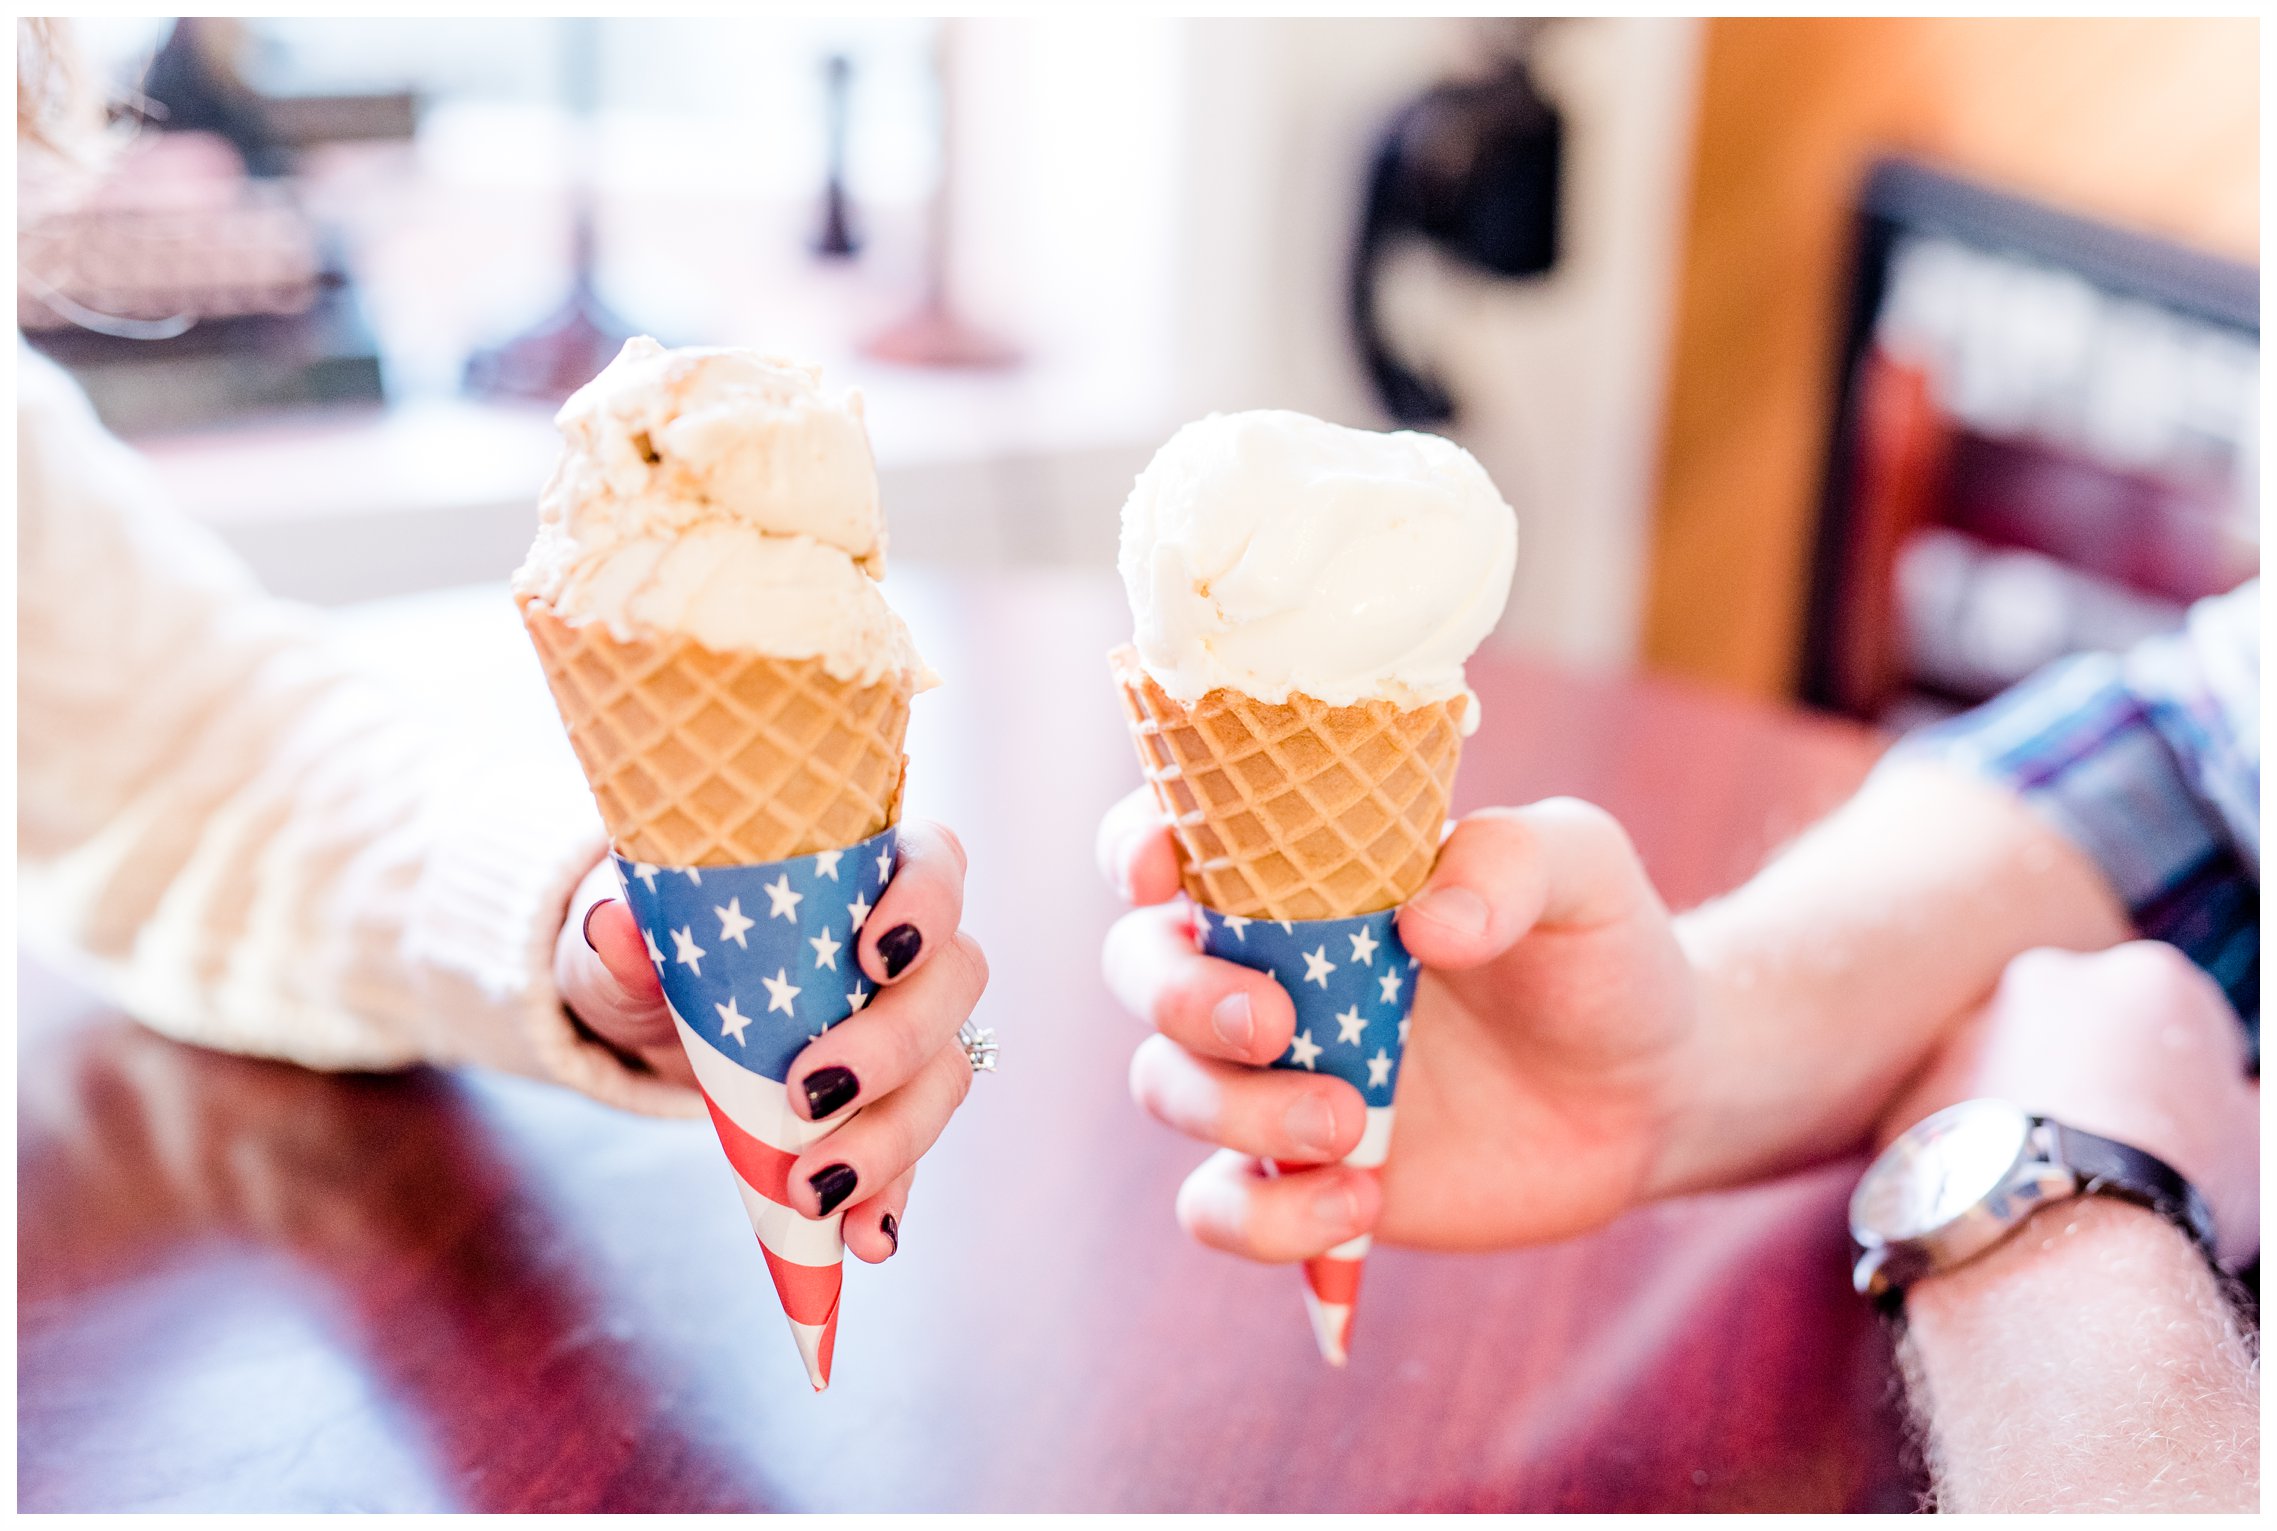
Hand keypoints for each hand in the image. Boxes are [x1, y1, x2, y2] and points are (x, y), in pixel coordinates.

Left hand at [555, 819, 989, 1260]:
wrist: (666, 1016)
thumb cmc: (675, 946)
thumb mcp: (640, 940)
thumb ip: (631, 937)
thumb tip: (614, 927)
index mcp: (871, 876)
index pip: (936, 866)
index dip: (925, 907)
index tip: (870, 955)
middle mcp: (914, 952)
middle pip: (953, 982)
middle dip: (893, 1044)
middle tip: (808, 1092)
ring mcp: (915, 1036)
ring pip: (943, 1077)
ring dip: (891, 1140)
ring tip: (814, 1189)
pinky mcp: (895, 1113)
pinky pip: (915, 1158)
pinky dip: (891, 1201)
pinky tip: (865, 1240)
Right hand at [1098, 787, 1704, 1262]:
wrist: (1652, 1093)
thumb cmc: (1599, 952)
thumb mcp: (1581, 871)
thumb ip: (1510, 862)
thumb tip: (1424, 921)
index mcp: (1304, 872)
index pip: (1175, 836)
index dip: (1137, 846)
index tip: (1162, 872)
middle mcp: (1264, 966)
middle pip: (1140, 966)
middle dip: (1179, 995)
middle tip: (1276, 1024)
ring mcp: (1271, 1076)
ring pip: (1167, 1086)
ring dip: (1236, 1111)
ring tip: (1351, 1124)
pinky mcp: (1298, 1176)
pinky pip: (1217, 1209)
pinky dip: (1264, 1218)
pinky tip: (1361, 1200)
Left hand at [1879, 942, 2258, 1267]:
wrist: (2058, 1238)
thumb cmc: (2179, 1189)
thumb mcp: (2258, 1144)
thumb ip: (2247, 1105)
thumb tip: (2238, 1102)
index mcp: (2148, 977)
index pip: (2176, 1018)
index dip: (2183, 1081)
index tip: (2177, 1130)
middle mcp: (2048, 977)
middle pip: (2080, 1028)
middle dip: (2095, 1076)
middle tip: (2109, 1149)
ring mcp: (1970, 1025)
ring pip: (2008, 1062)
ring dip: (2027, 1103)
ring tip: (2051, 1178)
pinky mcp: (1914, 1081)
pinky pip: (1952, 1109)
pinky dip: (1972, 1140)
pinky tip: (1999, 1190)